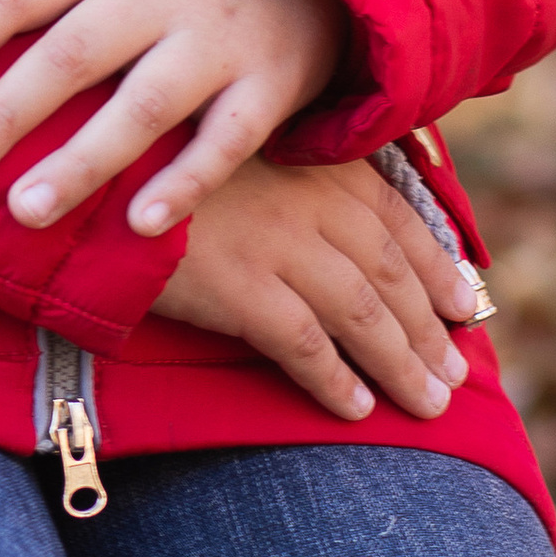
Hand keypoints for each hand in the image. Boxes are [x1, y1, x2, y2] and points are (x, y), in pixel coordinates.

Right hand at [152, 154, 482, 422]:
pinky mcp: (240, 287)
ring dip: (401, 363)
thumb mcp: (240, 148)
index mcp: (313, 162)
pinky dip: (335, 379)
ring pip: (362, 312)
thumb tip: (337, 225)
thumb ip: (293, 178)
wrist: (93, 173)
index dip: (436, 264)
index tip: (462, 303)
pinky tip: (356, 408)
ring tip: (427, 403)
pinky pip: (305, 344)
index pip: (396, 215)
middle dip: (429, 328)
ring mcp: (276, 243)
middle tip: (455, 373)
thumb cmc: (161, 162)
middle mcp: (307, 200)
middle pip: (390, 272)